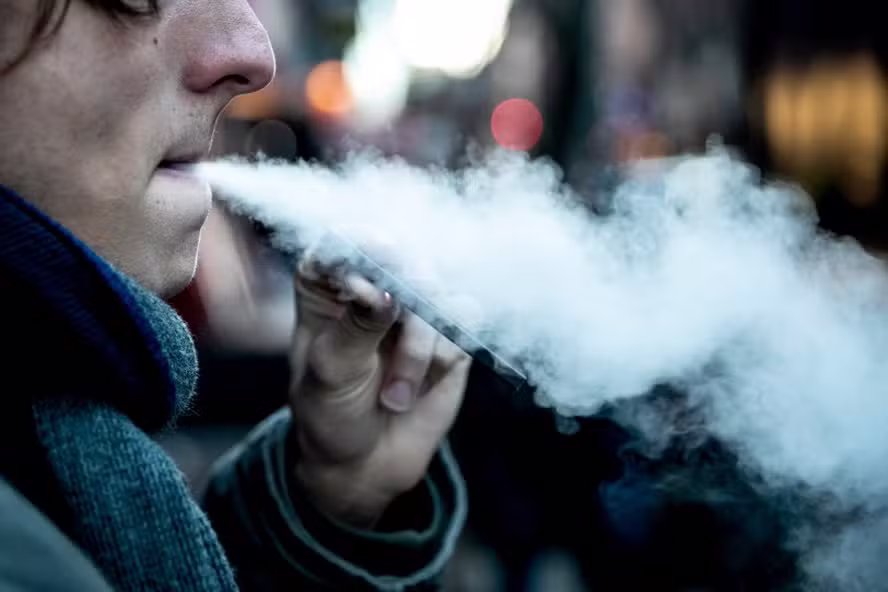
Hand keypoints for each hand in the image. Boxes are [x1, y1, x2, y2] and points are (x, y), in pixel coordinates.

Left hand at [288, 244, 469, 526]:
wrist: (365, 463)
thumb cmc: (330, 412)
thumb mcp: (331, 372)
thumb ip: (355, 327)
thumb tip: (382, 291)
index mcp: (328, 283)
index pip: (342, 242)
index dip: (362, 243)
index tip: (377, 257)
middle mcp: (373, 285)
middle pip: (401, 256)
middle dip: (405, 297)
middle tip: (398, 322)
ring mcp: (414, 307)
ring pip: (435, 293)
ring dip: (420, 347)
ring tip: (394, 396)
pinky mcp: (448, 331)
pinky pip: (462, 320)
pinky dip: (444, 354)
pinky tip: (423, 383)